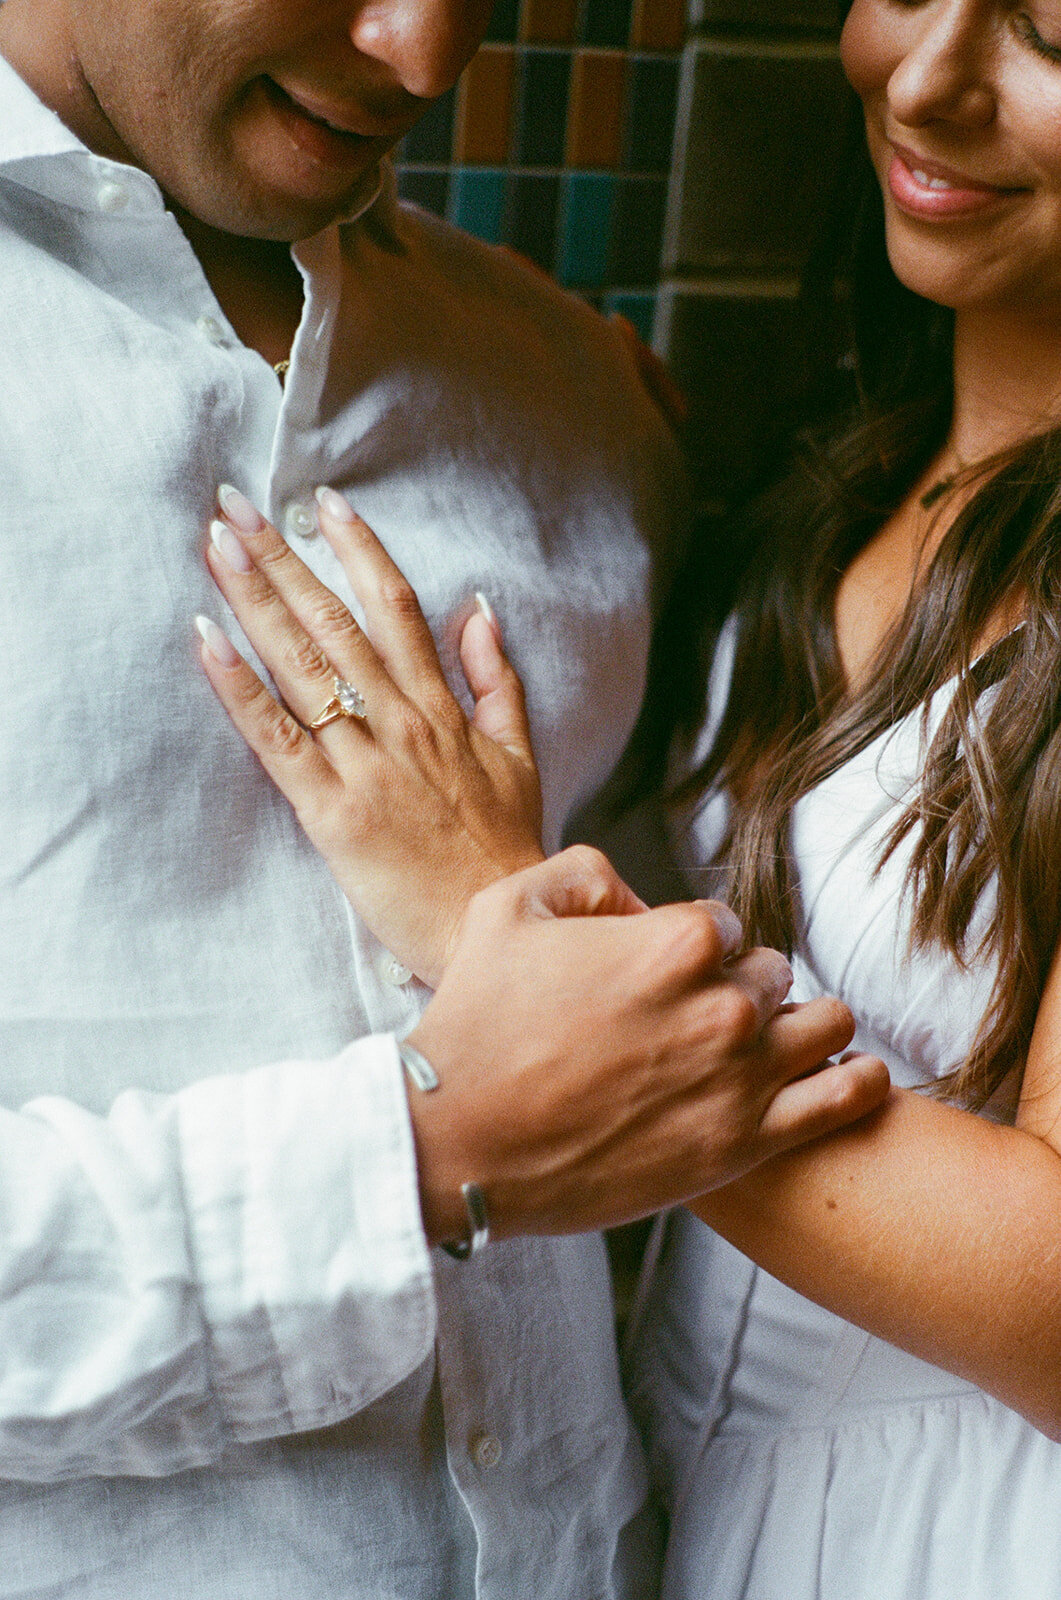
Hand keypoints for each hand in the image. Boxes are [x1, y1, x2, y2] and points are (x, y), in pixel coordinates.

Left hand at [196, 485, 543, 985]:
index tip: (321, 504)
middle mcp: (402, 722)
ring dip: (254, 600)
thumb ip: (496, 680)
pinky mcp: (333, 812)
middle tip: (235, 504)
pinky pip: (278, 738)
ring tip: (215, 546)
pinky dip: (240, 688)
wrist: (501, 929)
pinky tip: (206, 641)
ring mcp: (366, 763)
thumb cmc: (504, 850)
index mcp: (441, 708)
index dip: (358, 549)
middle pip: (335, 621)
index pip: (396, 606)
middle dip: (282, 557)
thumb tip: (479, 608)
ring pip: (303, 665)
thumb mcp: (518, 756)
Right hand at [405, 849, 890, 1242]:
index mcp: (675, 941)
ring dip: (802, 1023)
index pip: (725, 924)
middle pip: (771, 973)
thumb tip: (632, 893)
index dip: (692, 944)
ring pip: (824, 1025)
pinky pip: (845, 1097)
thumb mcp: (507, 908)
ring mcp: (739, 1079)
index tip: (664, 973)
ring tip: (772, 1042)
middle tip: (698, 1018)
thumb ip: (583, 872)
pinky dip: (856, 1078)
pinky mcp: (744, 1145)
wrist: (457, 1143)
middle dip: (738, 986)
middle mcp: (722, 1005)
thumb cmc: (475, 1025)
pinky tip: (847, 1072)